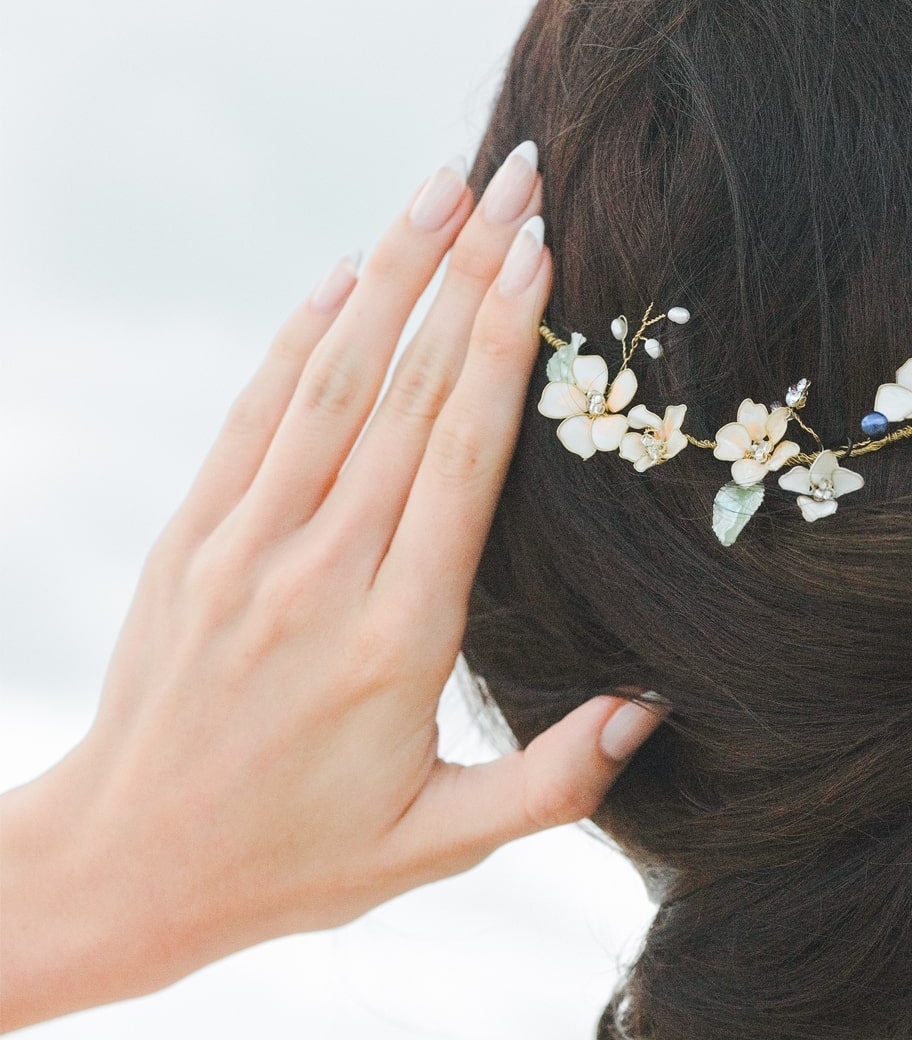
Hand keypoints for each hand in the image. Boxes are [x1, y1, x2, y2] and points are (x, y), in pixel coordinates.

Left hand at [0, 151, 656, 1031]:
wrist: (131, 863)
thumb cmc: (299, 861)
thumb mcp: (441, 847)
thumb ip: (555, 783)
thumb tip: (651, 708)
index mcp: (397, 643)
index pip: (461, 463)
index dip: (504, 348)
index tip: (542, 258)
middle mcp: (319, 574)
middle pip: (406, 394)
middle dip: (465, 274)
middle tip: (517, 177)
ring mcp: (246, 546)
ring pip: (331, 381)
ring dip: (389, 274)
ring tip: (441, 188)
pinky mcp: (194, 538)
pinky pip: (258, 413)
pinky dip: (303, 335)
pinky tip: (346, 273)